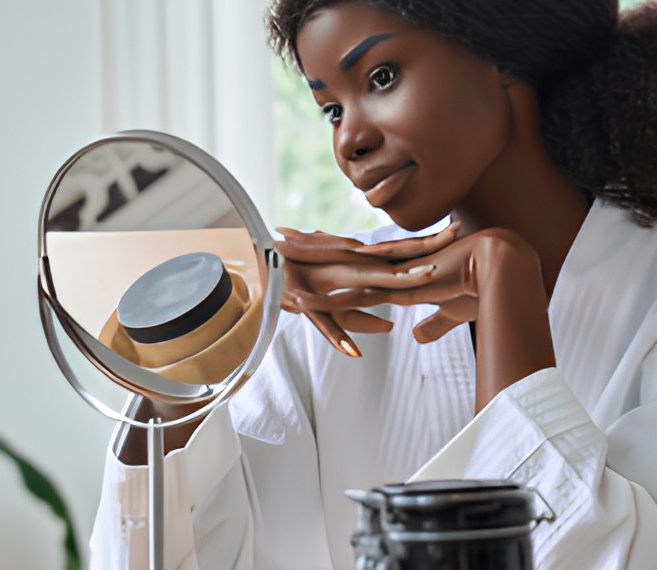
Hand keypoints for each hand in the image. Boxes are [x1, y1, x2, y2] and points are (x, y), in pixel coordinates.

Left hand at [278, 225, 554, 410]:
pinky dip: (326, 300)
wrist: (498, 265)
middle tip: (283, 233)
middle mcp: (387, 268)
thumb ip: (431, 323)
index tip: (312, 236)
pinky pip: (350, 297)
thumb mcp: (447, 310)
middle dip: (311, 244)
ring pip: (339, 269)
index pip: (356, 253)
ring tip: (281, 254)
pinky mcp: (393, 290)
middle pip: (340, 252)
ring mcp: (388, 276)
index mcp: (395, 268)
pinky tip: (301, 297)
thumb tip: (417, 336)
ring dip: (311, 263)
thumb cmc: (478, 286)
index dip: (333, 245)